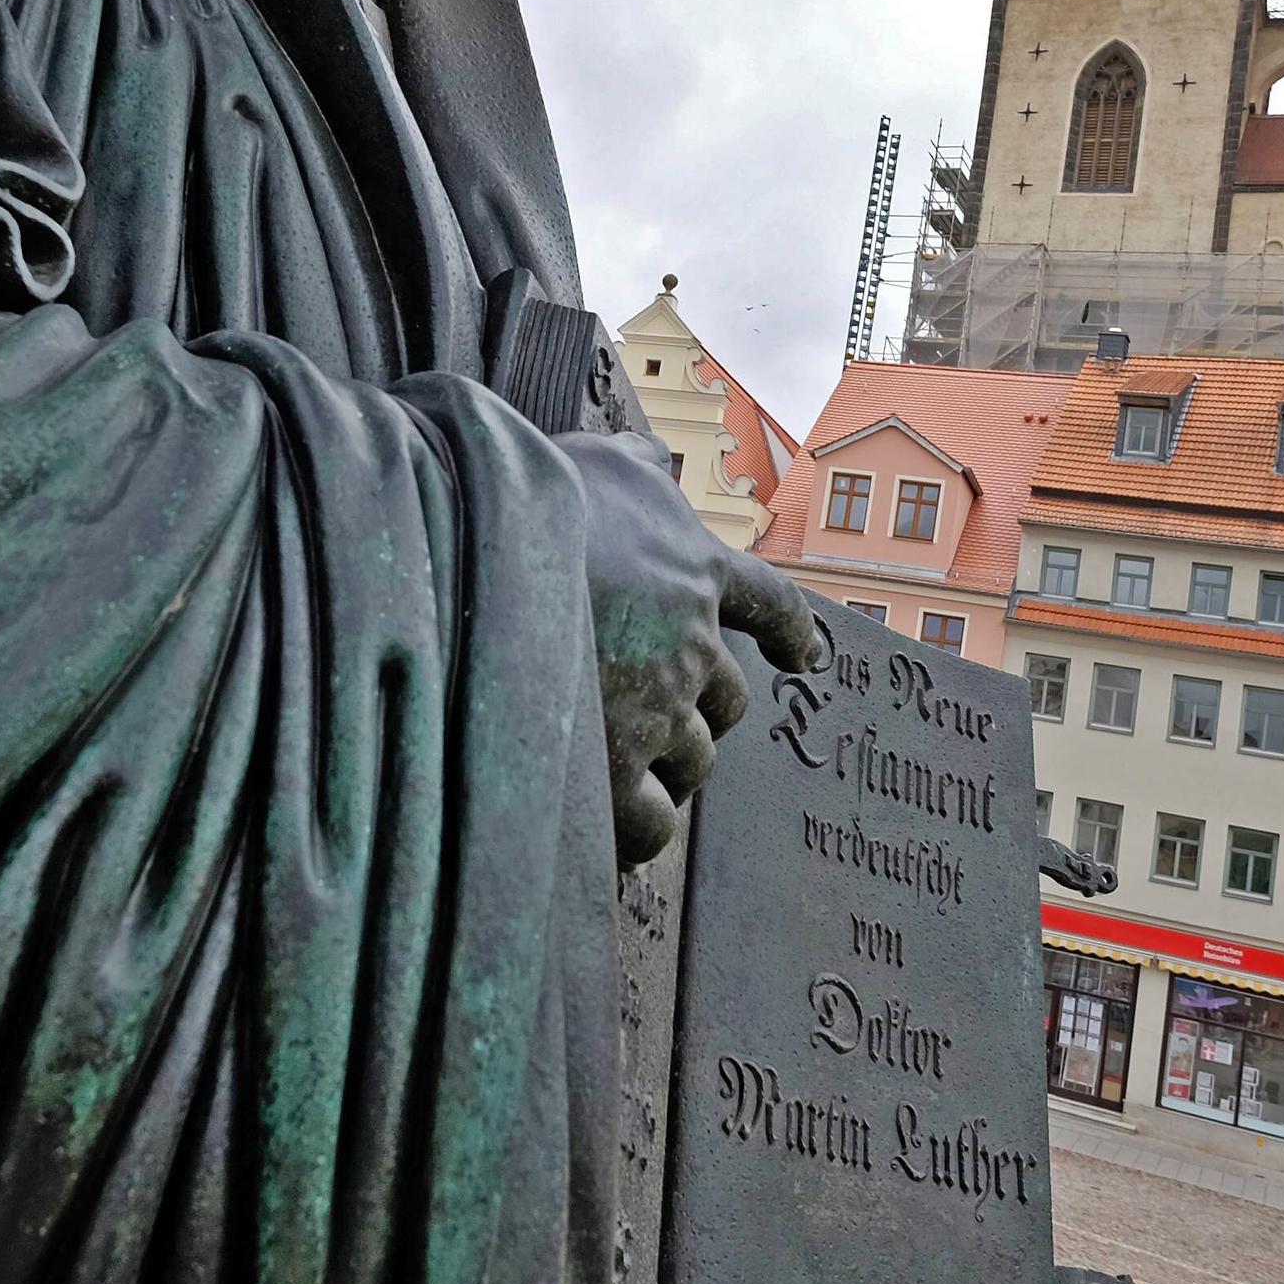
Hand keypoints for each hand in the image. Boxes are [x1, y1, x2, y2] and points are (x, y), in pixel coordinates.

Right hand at [557, 431, 828, 866]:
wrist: (474, 547)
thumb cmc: (532, 494)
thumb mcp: (597, 460)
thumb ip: (635, 465)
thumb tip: (654, 455)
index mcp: (696, 570)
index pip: (771, 605)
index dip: (791, 634)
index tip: (808, 658)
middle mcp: (691, 643)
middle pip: (727, 701)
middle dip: (696, 712)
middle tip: (644, 714)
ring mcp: (656, 707)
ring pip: (694, 761)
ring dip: (666, 767)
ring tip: (616, 766)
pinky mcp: (614, 762)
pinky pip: (651, 821)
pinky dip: (639, 828)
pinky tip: (612, 829)